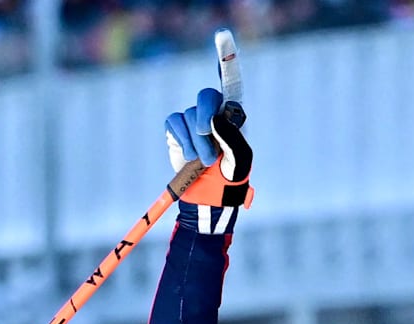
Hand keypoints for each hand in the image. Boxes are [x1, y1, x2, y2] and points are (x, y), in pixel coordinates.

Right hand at [163, 30, 251, 233]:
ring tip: (204, 162)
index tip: (221, 35)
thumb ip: (232, 136)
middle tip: (211, 148)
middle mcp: (213, 112)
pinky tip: (187, 157)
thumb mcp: (240, 160)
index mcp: (234, 113)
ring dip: (196, 142)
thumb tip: (212, 118)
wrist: (209, 199)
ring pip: (188, 115)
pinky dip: (181, 141)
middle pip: (205, 95)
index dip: (226, 56)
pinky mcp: (176, 131)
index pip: (230, 79)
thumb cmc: (231, 179)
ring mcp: (192, 120)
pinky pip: (173, 123)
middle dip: (206, 120)